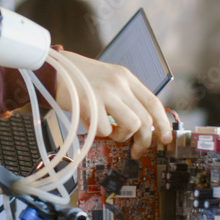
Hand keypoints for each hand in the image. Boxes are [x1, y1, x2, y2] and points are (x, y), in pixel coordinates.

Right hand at [54, 50, 172, 158]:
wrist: (54, 70)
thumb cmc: (80, 80)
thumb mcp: (108, 80)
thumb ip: (125, 97)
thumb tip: (142, 124)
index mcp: (126, 77)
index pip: (154, 102)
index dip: (163, 123)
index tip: (165, 138)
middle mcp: (119, 84)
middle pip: (145, 119)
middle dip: (145, 140)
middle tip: (137, 150)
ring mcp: (105, 93)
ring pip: (131, 125)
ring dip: (122, 136)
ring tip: (111, 132)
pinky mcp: (90, 103)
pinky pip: (106, 130)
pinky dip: (101, 134)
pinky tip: (93, 125)